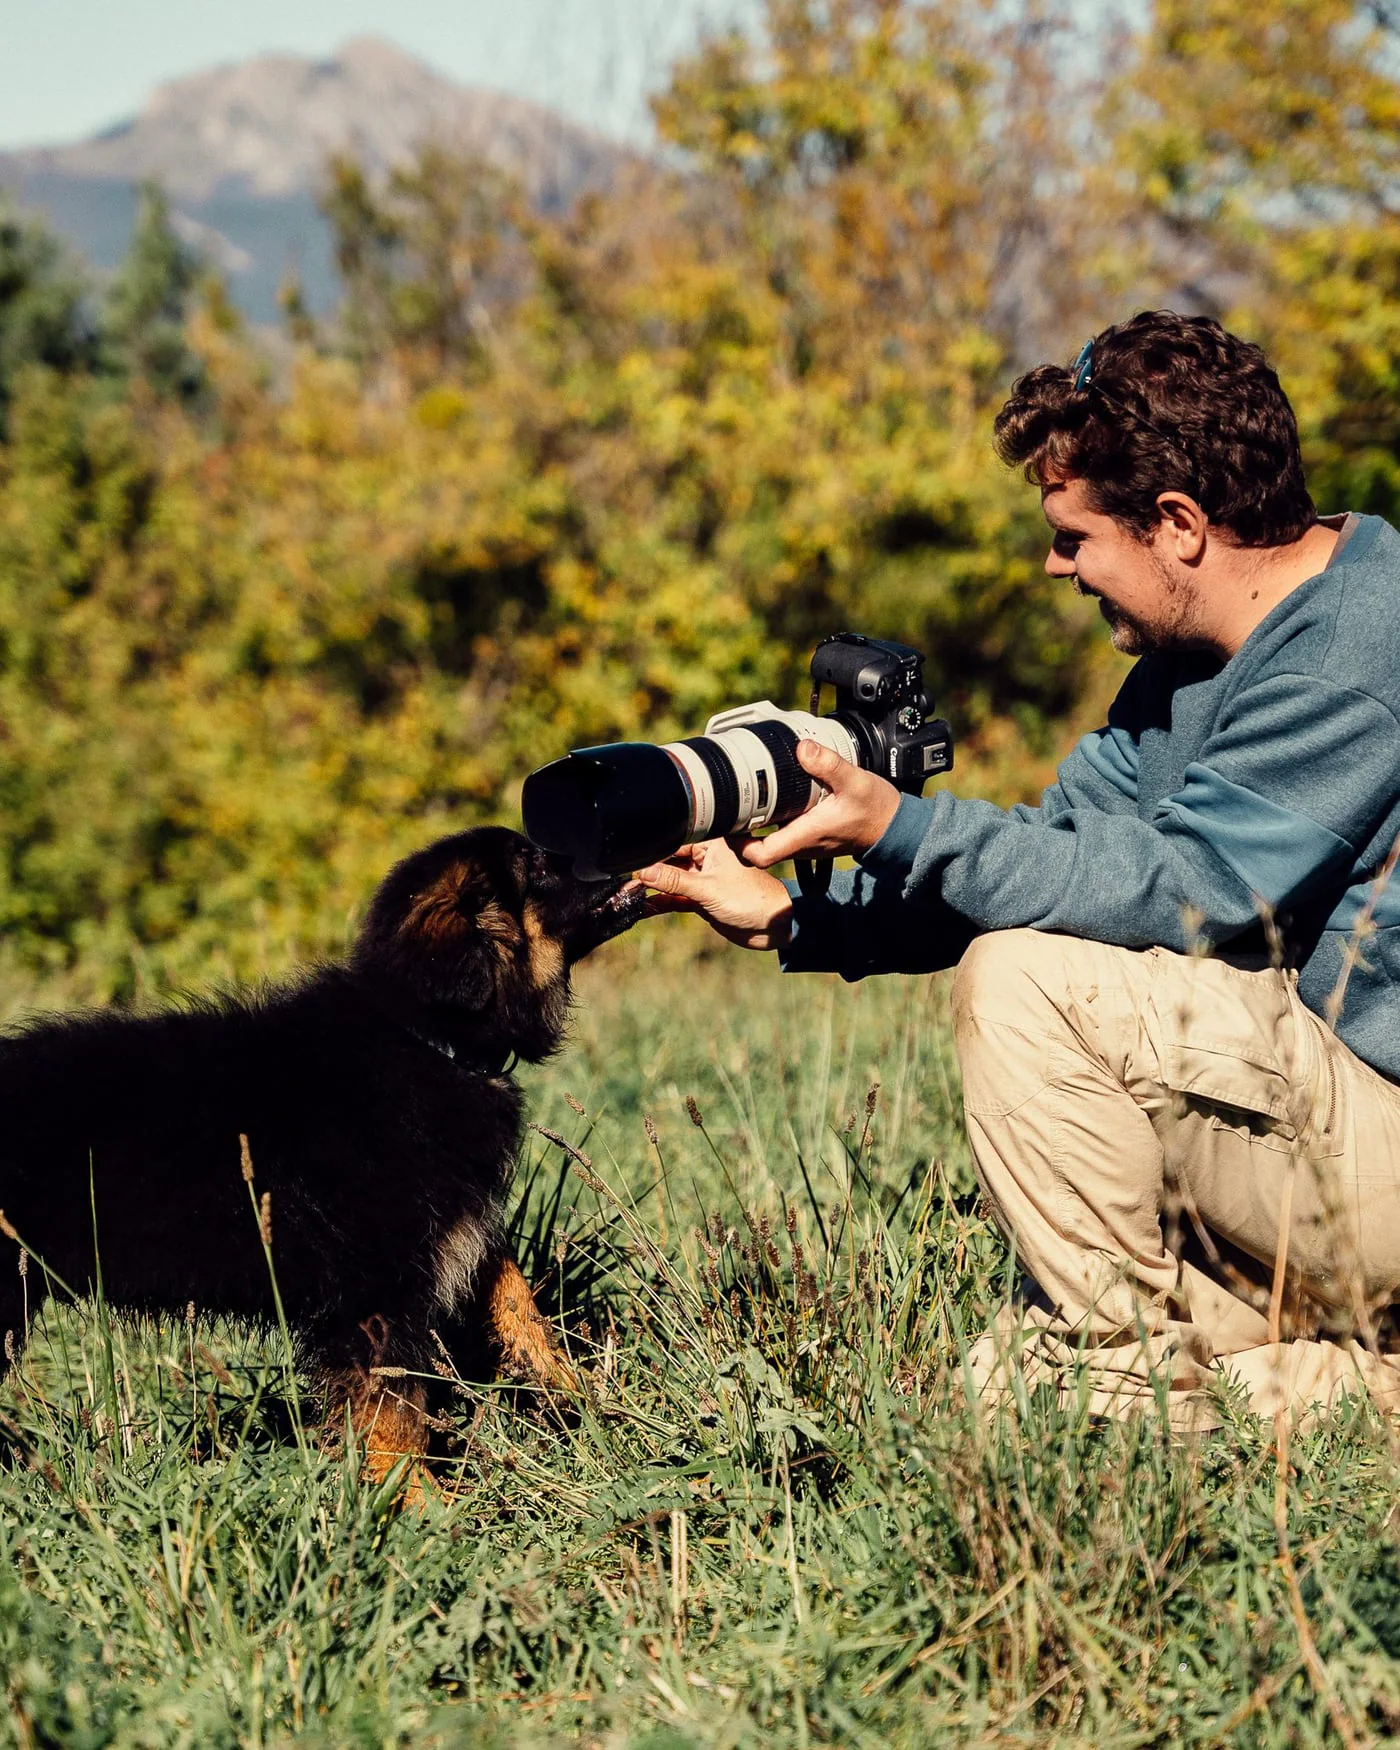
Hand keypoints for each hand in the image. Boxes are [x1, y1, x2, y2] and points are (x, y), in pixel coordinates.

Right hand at [635, 837, 792, 950]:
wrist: (775, 927)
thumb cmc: (753, 899)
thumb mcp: (708, 889)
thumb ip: (674, 881)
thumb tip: (643, 872)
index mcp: (711, 843)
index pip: (671, 843)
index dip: (649, 853)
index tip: (627, 862)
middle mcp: (705, 858)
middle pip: (667, 862)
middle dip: (646, 872)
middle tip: (622, 881)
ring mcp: (702, 879)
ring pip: (668, 881)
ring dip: (650, 889)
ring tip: (625, 895)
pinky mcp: (700, 899)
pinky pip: (674, 898)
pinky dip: (659, 903)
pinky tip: (641, 907)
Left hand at [740, 740, 900, 868]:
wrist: (895, 825)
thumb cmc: (876, 809)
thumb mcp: (855, 781)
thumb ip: (828, 764)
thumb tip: (802, 747)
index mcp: (805, 835)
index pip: (760, 855)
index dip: (736, 844)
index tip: (726, 823)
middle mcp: (801, 844)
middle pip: (757, 850)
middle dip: (738, 833)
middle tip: (728, 805)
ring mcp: (806, 842)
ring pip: (769, 842)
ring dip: (753, 827)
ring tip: (745, 798)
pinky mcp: (812, 835)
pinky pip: (783, 833)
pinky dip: (771, 820)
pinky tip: (771, 798)